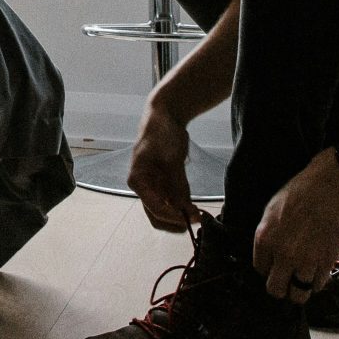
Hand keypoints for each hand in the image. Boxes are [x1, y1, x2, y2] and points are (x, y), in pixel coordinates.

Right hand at [126, 104, 198, 232]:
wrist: (165, 117)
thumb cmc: (161, 134)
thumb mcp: (171, 159)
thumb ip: (176, 185)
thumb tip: (185, 209)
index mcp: (138, 181)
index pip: (154, 208)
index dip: (173, 216)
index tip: (192, 218)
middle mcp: (144, 187)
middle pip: (156, 216)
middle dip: (175, 222)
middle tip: (196, 220)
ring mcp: (155, 186)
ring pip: (166, 212)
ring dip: (182, 217)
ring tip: (200, 215)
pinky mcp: (166, 184)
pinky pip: (175, 202)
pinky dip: (185, 207)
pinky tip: (197, 208)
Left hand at [252, 151, 338, 302]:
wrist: (331, 186)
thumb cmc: (302, 191)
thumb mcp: (272, 209)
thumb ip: (268, 235)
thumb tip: (268, 252)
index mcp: (265, 238)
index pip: (259, 269)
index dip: (268, 269)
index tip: (274, 266)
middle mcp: (283, 254)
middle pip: (275, 289)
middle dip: (280, 286)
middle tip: (286, 279)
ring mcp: (305, 261)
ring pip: (298, 294)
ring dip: (299, 287)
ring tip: (302, 278)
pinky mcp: (326, 263)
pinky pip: (318, 286)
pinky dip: (316, 282)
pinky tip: (316, 271)